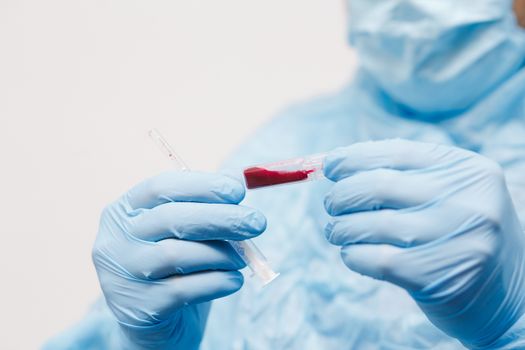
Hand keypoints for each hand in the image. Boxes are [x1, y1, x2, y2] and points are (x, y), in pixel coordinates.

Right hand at [92, 171, 265, 348]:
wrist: (157, 325)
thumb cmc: (176, 267)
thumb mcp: (185, 231)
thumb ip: (207, 204)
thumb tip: (240, 178)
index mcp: (125, 210)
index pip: (161, 187)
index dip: (202, 186)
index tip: (238, 191)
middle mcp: (116, 239)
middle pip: (170, 218)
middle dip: (221, 218)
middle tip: (257, 222)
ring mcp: (123, 275)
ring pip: (177, 254)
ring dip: (221, 253)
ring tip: (243, 257)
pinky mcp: (139, 307)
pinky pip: (184, 290)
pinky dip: (217, 282)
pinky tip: (234, 281)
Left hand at [323, 139, 524, 347]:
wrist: (508, 296)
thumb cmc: (461, 236)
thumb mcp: (450, 195)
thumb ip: (405, 176)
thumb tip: (339, 165)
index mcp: (467, 170)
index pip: (396, 152)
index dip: (353, 158)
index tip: (329, 167)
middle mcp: (466, 200)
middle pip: (378, 185)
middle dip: (341, 194)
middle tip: (331, 204)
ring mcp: (454, 239)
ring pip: (371, 224)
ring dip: (340, 227)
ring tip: (335, 230)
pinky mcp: (437, 276)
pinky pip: (375, 259)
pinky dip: (352, 255)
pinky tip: (351, 254)